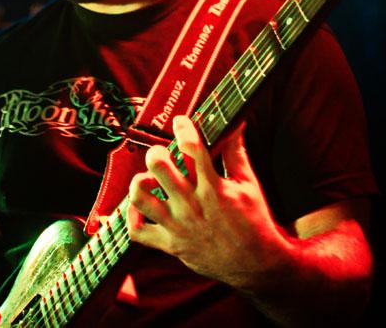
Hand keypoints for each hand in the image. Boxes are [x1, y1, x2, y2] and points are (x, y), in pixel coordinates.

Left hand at [126, 116, 288, 288]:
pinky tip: (141, 205)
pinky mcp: (170, 245)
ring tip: (149, 179)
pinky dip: (131, 217)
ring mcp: (178, 226)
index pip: (192, 148)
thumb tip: (235, 124)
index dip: (184, 128)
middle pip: (159, 168)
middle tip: (162, 154)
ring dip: (140, 182)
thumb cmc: (253, 221)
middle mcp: (192, 205)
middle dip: (157, 153)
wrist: (254, 264)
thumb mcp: (248, 184)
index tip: (181, 122)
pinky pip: (136, 231)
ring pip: (141, 198)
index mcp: (213, 188)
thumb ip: (236, 153)